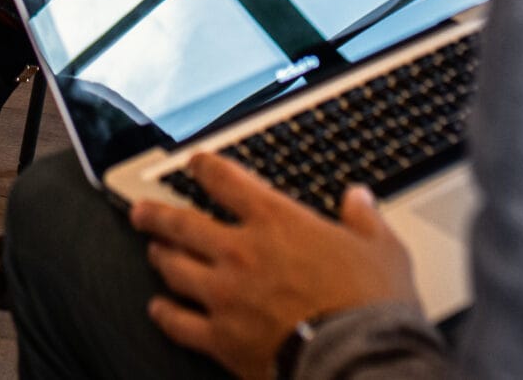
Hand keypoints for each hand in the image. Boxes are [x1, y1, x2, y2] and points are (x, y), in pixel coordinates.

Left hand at [133, 154, 422, 379]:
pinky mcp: (221, 337)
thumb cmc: (371, 305)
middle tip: (141, 209)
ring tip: (154, 251)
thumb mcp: (381, 249)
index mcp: (276, 221)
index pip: (226, 181)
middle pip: (182, 223)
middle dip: (157, 213)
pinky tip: (158, 309)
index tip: (195, 163)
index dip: (204, 167)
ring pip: (174, 267)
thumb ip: (364, 220)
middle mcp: (241, 252)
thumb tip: (360, 199)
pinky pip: (179, 322)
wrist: (359, 359)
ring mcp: (225, 295)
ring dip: (160, 256)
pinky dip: (165, 313)